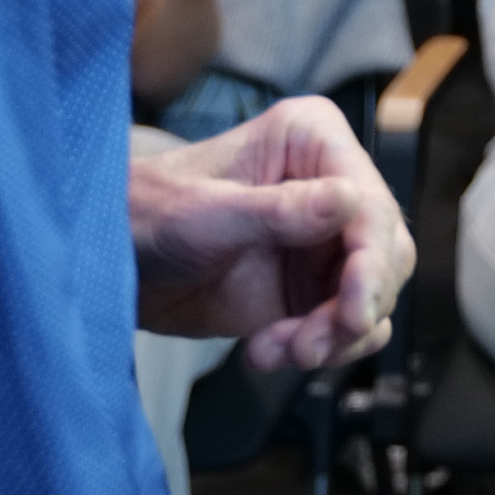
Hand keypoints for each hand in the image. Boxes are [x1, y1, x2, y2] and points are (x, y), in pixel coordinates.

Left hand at [127, 96, 413, 369]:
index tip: (355, 312)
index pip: (370, 203)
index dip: (372, 261)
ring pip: (371, 295)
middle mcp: (332, 186)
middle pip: (385, 253)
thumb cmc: (147, 212)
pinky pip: (344, 325)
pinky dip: (319, 348)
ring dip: (336, 336)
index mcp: (314, 141)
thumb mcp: (204, 214)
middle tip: (311, 346)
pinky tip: (266, 353)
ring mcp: (324, 241)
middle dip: (355, 306)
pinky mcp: (310, 287)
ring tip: (279, 352)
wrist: (109, 259)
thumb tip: (349, 201)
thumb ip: (276, 211)